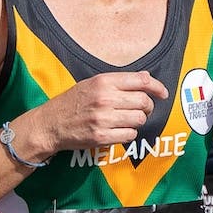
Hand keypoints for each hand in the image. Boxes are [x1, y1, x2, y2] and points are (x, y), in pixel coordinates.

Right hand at [19, 70, 165, 157]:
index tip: (163, 93)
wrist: (50, 124)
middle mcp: (105, 98)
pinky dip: (128, 134)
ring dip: (137, 121)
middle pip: (144, 102)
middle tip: (141, 110)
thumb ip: (118, 81)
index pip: (141, 80)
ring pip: (139, 120)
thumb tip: (145, 77)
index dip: (157, 87)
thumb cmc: (72, 102)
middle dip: (147, 107)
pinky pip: (129, 135)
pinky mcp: (102, 136)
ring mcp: (104, 118)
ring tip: (126, 120)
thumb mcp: (92, 83)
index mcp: (104, 81)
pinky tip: (118, 130)